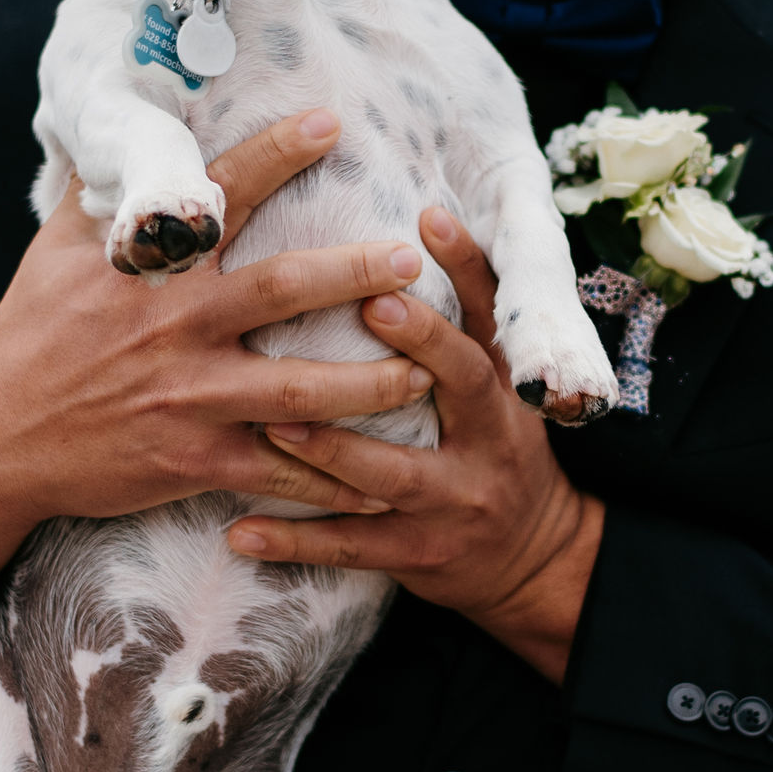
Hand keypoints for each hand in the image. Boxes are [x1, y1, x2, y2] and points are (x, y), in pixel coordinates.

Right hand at [0, 110, 433, 608]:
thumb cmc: (30, 332)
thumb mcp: (55, 246)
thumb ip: (104, 186)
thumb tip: (121, 114)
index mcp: (149, 266)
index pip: (219, 195)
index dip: (276, 154)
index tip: (331, 123)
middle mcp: (175, 325)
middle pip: (281, 290)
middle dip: (353, 272)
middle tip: (412, 258)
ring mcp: (189, 396)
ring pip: (300, 391)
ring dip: (370, 384)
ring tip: (425, 371)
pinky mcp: (194, 459)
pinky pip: (279, 471)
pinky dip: (332, 483)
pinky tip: (380, 485)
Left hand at [228, 208, 603, 687]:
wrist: (533, 560)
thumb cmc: (492, 446)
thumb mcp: (495, 382)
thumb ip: (463, 313)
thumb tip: (422, 211)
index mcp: (500, 387)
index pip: (489, 314)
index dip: (465, 267)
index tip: (427, 219)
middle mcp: (487, 438)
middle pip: (462, 383)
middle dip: (419, 344)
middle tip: (368, 303)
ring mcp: (451, 501)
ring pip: (390, 473)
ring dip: (330, 448)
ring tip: (272, 423)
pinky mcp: (417, 555)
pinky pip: (349, 548)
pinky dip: (292, 541)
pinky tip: (239, 532)